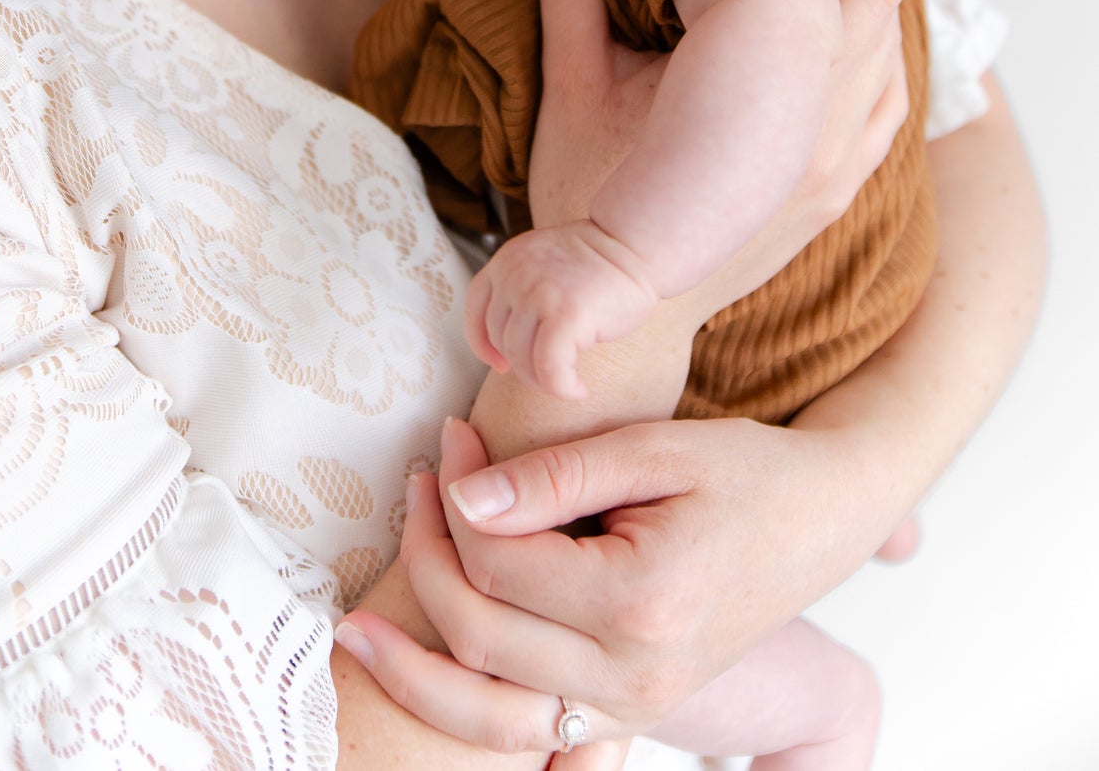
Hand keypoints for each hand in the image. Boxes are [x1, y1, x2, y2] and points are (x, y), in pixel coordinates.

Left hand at [345, 411, 880, 746]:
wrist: (821, 517)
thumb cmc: (742, 470)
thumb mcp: (651, 447)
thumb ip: (553, 475)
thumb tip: (461, 498)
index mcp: (642, 600)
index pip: (501, 565)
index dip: (454, 498)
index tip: (448, 438)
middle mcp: (638, 673)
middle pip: (484, 640)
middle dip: (425, 562)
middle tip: (415, 486)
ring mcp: (637, 706)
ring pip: (495, 720)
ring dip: (418, 674)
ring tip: (358, 630)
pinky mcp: (635, 713)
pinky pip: (539, 741)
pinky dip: (475, 723)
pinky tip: (431, 690)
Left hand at [466, 222, 658, 399]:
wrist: (637, 244)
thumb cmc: (599, 262)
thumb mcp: (544, 261)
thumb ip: (521, 289)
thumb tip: (505, 347)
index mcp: (507, 259)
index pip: (475, 308)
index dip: (483, 343)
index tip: (499, 363)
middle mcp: (515, 274)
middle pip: (500, 339)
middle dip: (522, 366)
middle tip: (551, 375)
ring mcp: (538, 293)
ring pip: (521, 358)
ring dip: (543, 381)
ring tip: (568, 382)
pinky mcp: (566, 314)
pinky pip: (549, 369)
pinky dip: (561, 388)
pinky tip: (579, 390)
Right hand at [528, 0, 906, 310]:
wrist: (625, 318)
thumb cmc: (593, 205)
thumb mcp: (573, 94)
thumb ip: (570, 3)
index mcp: (766, 101)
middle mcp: (820, 131)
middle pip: (876, 5)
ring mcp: (836, 166)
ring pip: (889, 56)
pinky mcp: (835, 189)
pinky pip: (885, 109)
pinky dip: (884, 57)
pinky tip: (869, 23)